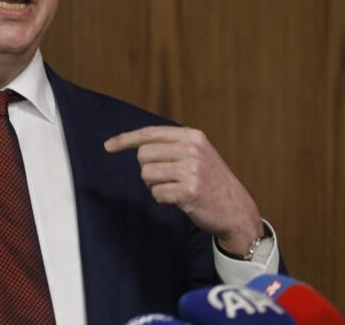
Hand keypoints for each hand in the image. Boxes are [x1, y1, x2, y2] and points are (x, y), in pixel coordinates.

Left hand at [104, 126, 263, 255]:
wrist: (236, 211)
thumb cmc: (210, 183)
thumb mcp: (197, 154)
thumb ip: (171, 146)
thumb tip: (135, 145)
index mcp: (193, 137)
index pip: (150, 133)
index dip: (126, 139)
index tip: (108, 146)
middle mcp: (192, 150)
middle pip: (143, 155)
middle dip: (148, 170)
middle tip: (167, 179)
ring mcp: (192, 170)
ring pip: (147, 175)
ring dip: (155, 186)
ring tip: (176, 189)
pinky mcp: (189, 191)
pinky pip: (156, 194)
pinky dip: (163, 199)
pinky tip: (180, 200)